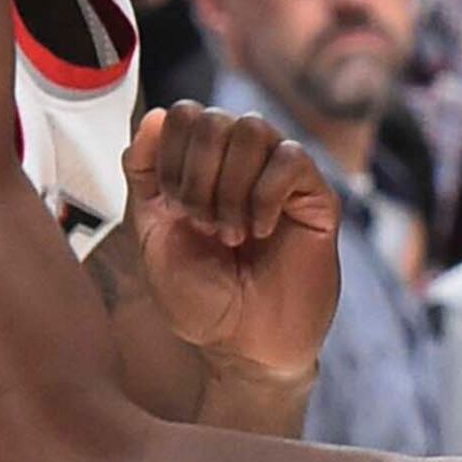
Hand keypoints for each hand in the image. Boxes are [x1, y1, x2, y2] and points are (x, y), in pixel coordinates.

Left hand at [119, 103, 341, 383]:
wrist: (242, 347)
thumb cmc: (199, 298)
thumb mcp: (153, 233)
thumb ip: (146, 174)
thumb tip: (155, 115)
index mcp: (200, 166)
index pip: (183, 114)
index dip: (169, 154)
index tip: (172, 207)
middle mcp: (241, 164)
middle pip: (215, 117)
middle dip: (197, 173)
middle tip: (201, 223)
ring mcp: (280, 177)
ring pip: (253, 129)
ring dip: (230, 186)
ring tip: (230, 233)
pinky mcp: (316, 197)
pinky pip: (291, 159)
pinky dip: (265, 196)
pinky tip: (260, 231)